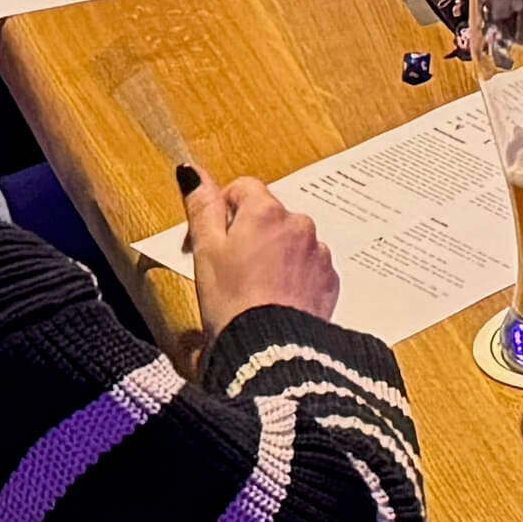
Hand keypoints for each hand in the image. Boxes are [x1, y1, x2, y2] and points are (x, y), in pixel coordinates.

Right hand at [177, 164, 337, 328]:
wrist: (270, 349)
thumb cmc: (232, 301)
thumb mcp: (206, 251)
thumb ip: (202, 206)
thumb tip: (193, 172)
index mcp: (265, 212)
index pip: (243, 188)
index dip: (223, 210)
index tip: (212, 238)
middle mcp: (299, 224)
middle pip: (270, 215)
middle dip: (251, 233)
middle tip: (232, 269)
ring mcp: (318, 253)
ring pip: (291, 242)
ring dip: (276, 255)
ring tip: (256, 288)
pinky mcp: (329, 281)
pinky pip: (309, 268)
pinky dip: (295, 277)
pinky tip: (278, 299)